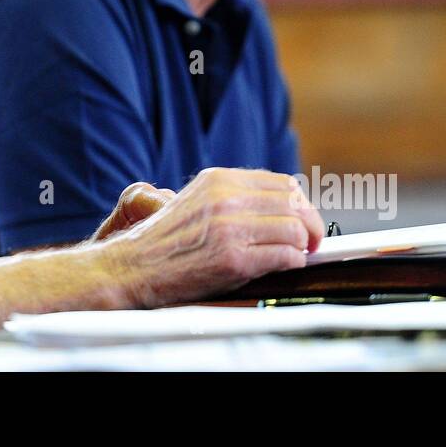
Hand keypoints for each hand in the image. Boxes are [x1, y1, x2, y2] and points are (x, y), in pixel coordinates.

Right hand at [98, 167, 323, 308]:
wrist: (134, 266)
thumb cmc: (165, 241)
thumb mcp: (197, 202)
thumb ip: (233, 198)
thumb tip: (280, 207)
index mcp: (218, 179)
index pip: (282, 183)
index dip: (300, 204)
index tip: (303, 220)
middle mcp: (226, 198)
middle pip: (294, 203)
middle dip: (311, 225)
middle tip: (312, 242)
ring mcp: (230, 228)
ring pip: (295, 229)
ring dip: (303, 246)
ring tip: (296, 256)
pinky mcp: (234, 259)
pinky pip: (285, 256)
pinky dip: (293, 263)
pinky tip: (285, 267)